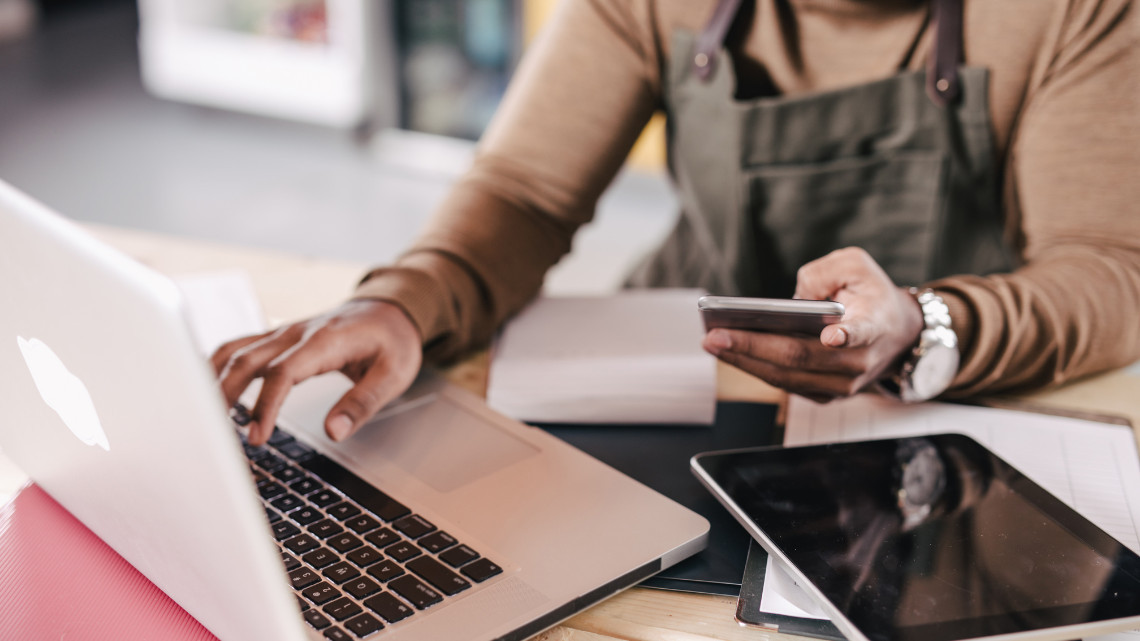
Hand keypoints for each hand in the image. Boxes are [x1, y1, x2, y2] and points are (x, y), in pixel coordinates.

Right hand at [211, 299, 421, 445]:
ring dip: (214, 380)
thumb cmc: (393, 341)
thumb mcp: (394, 374)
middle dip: (226, 396)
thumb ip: (363, 403)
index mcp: (325, 340)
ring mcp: (283, 332)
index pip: (283, 373)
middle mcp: (296, 332)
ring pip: (235, 350)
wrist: (390, 309)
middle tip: (218, 437)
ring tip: (203, 418)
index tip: (257, 438)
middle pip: (246, 359)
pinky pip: (239, 347)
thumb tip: (334, 431)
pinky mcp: (277, 337)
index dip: (265, 406)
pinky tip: (206, 388)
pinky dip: (217, 366)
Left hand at [701, 247, 923, 401]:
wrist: (897, 335)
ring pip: (786, 377)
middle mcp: (859, 360)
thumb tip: (793, 300)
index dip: (848, 335)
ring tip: (711, 343)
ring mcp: (842, 384)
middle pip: (801, 358)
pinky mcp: (825, 394)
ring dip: (744, 361)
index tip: (833, 335)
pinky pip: (784, 383)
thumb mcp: (856, 265)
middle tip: (715, 336)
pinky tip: (727, 351)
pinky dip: (754, 367)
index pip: (862, 331)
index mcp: (874, 324)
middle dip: (753, 347)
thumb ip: (825, 272)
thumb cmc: (870, 294)